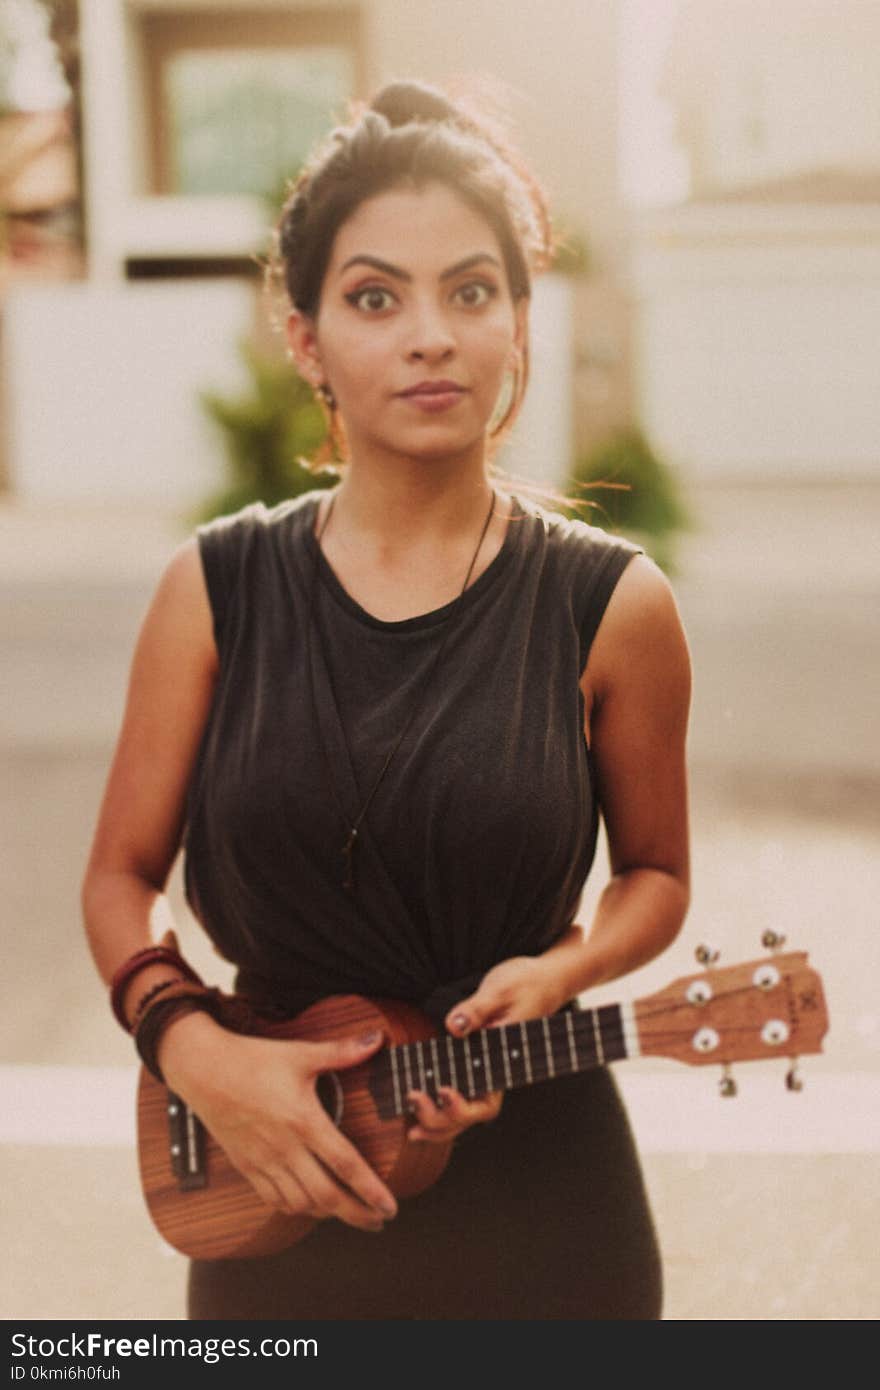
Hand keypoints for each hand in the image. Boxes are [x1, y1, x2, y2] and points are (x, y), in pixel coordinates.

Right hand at [157, 1013, 397, 1232]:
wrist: (204, 1070)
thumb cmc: (253, 1059)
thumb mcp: (301, 1053)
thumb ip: (341, 1052)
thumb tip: (376, 1038)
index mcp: (303, 1120)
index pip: (345, 1164)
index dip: (371, 1189)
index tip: (390, 1207)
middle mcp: (285, 1148)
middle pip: (327, 1196)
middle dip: (357, 1214)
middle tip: (378, 1222)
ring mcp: (264, 1161)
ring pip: (301, 1204)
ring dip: (328, 1213)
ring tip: (348, 1212)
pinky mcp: (246, 1166)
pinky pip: (274, 1200)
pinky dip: (296, 1208)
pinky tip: (309, 1204)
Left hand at [407, 955, 570, 1144]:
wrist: (542, 980)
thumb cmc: (525, 984)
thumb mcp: (500, 990)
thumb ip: (477, 1009)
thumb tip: (454, 1026)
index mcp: (505, 1062)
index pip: (486, 1101)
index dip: (462, 1106)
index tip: (443, 1091)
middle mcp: (496, 1073)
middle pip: (472, 1115)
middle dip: (441, 1118)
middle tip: (413, 1098)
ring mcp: (486, 1071)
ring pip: (465, 1113)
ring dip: (439, 1125)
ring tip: (412, 1130)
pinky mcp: (475, 1061)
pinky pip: (458, 1094)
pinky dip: (439, 1109)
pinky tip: (417, 1113)